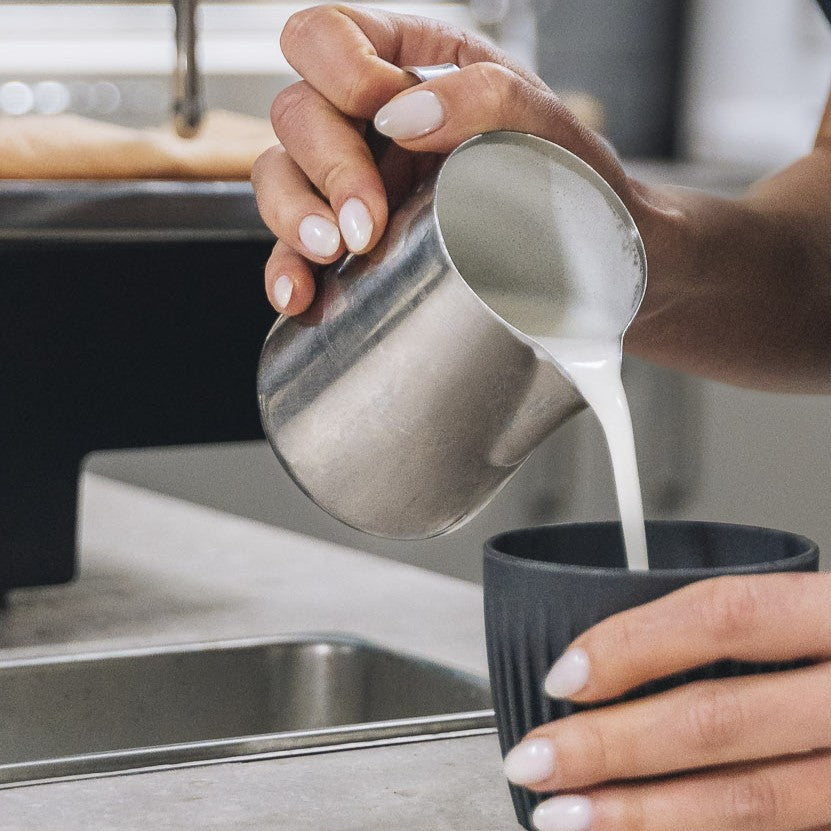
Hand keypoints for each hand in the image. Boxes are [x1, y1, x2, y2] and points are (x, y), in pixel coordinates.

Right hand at [251, 4, 630, 315]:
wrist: (593, 266)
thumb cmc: (573, 185)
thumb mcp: (546, 124)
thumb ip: (483, 97)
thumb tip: (400, 117)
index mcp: (413, 67)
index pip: (327, 36)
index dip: (338, 69)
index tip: (385, 119)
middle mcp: (374, 123)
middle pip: (295, 114)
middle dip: (328, 168)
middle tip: (367, 223)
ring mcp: (358, 185)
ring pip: (280, 176)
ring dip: (295, 215)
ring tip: (337, 252)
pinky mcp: (355, 245)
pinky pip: (294, 248)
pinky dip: (286, 269)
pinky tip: (300, 294)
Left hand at [502, 572, 830, 830]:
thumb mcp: (825, 618)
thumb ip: (758, 632)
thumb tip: (626, 657)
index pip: (722, 614)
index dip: (633, 643)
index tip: (563, 674)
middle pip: (720, 719)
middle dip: (613, 746)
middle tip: (536, 758)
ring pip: (752, 802)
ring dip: (646, 815)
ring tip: (567, 818)